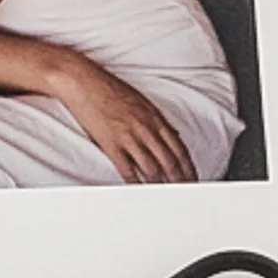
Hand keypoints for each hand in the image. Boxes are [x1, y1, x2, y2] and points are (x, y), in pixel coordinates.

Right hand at [48, 57, 194, 184]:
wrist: (84, 82)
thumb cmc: (111, 89)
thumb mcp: (141, 101)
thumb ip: (157, 120)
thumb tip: (173, 135)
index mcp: (155, 117)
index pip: (179, 147)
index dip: (188, 166)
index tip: (193, 177)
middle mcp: (146, 128)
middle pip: (169, 160)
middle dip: (180, 179)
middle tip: (186, 192)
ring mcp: (129, 136)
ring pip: (151, 168)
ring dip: (161, 184)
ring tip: (167, 195)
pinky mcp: (111, 144)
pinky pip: (127, 169)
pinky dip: (136, 182)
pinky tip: (140, 190)